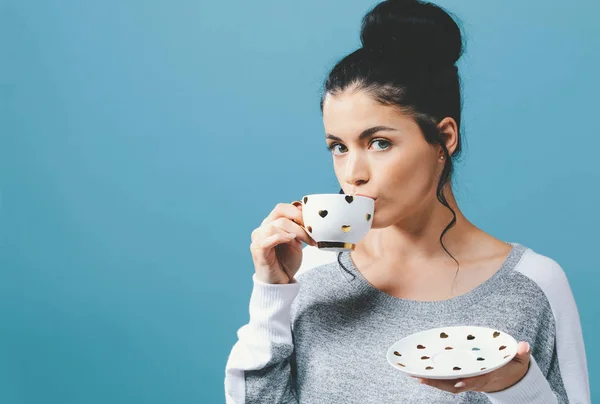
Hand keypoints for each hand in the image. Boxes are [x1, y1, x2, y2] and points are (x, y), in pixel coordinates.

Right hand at [250, 201, 316, 283]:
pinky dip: (281, 237)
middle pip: (280, 213)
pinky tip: (292, 240)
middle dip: (299, 220)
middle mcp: (262, 228)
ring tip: (305, 241)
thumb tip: (304, 215)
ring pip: (276, 225)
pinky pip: (268, 239)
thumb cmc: (286, 262)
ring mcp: (258, 238)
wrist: (279, 282)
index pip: (282, 208)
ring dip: (295, 231)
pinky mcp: (258, 250)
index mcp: (270, 224)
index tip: (313, 221)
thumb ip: (298, 229)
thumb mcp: (296, 242)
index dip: (298, 211)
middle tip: (312, 231)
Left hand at [413, 341, 530, 393]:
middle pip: (456, 385)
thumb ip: (521, 353)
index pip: (478, 380)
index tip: (458, 383)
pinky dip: (433, 378)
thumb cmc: (511, 366)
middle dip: (440, 383)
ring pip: (447, 384)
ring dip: (432, 381)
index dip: (469, 382)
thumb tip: (524, 345)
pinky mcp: (460, 378)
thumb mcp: (519, 360)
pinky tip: (418, 373)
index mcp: (489, 376)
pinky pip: (445, 380)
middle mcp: (475, 381)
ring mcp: (467, 381)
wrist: (509, 380)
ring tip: (415, 375)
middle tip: (422, 378)